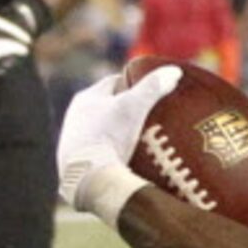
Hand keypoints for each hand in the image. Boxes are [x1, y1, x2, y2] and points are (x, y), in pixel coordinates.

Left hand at [55, 63, 181, 219]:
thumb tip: (174, 70)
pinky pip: (100, 151)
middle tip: (152, 117)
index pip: (115, 82)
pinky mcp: (76, 163)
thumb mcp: (134, 107)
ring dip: (120, 132)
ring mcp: (73, 140)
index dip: (136, 83)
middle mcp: (75, 116)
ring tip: (143, 141)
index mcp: (86, 97)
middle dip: (128, 109)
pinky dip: (113, 151)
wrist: (87, 177)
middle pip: (109, 106)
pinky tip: (128, 159)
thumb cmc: (109, 136)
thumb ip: (153, 87)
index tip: (154, 91)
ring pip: (104, 129)